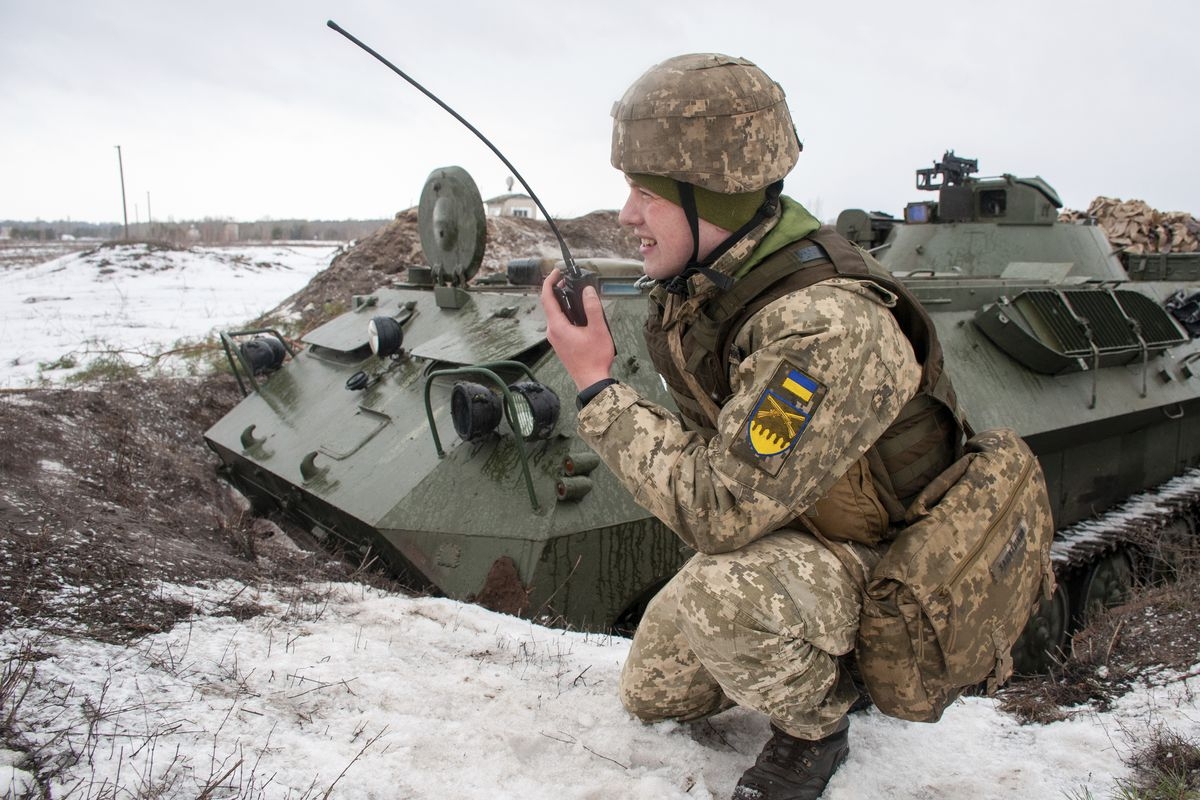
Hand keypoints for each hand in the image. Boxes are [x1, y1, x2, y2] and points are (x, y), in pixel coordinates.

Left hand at [540, 268, 616, 390]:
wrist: (591, 380)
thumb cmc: (594, 358)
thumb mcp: (598, 329)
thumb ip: (592, 307)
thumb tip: (588, 291)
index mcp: (557, 326)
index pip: (547, 298)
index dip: (549, 281)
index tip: (557, 272)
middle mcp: (552, 332)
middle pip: (550, 305)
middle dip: (558, 290)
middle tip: (569, 280)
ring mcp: (555, 339)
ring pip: (555, 314)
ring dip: (563, 302)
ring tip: (576, 294)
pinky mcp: (560, 343)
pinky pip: (559, 323)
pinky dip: (565, 313)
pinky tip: (578, 313)